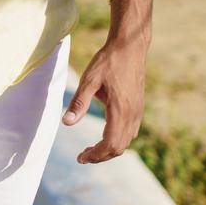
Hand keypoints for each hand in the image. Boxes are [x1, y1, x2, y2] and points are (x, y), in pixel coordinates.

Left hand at [64, 36, 146, 162]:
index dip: (95, 155)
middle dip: (101, 156)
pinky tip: (105, 135)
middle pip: (119, 148)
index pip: (110, 145)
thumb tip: (66, 123)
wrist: (130, 47)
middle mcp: (132, 115)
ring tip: (91, 149)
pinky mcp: (138, 107)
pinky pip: (130, 132)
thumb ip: (79, 103)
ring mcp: (138, 112)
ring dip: (109, 149)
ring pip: (126, 141)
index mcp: (120, 111)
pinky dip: (117, 140)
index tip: (80, 158)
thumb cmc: (108, 62)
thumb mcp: (89, 80)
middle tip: (82, 156)